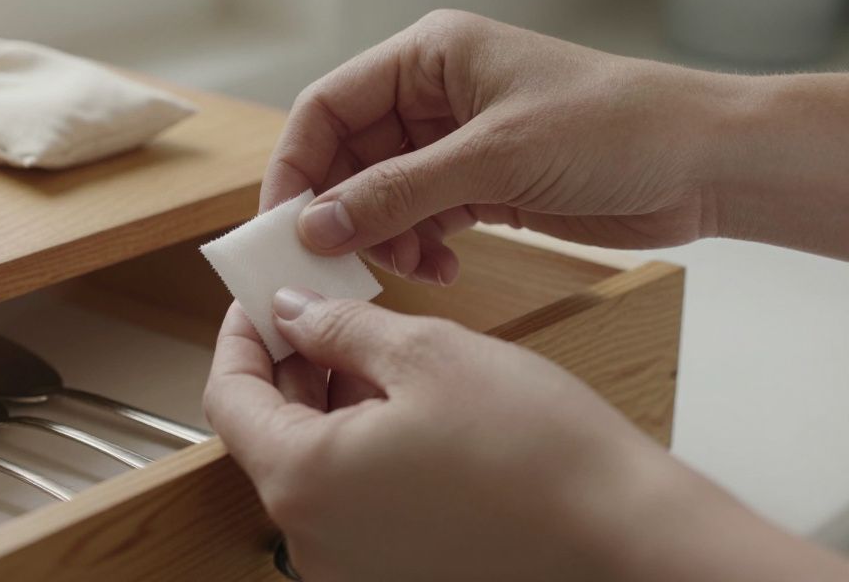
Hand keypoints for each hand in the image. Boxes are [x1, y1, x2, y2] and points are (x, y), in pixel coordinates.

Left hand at [204, 293, 848, 581]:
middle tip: (321, 310)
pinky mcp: (394, 573)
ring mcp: (354, 566)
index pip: (229, 399)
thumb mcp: (426, 353)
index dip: (239, 339)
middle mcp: (314, 539)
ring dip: (326, 403)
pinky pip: (351, 500)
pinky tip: (400, 403)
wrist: (625, 538)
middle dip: (289, 366)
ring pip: (312, 466)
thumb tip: (291, 312)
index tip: (259, 301)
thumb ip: (337, 329)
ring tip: (370, 348)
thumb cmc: (536, 450)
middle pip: (268, 435)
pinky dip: (358, 446)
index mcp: (304, 481)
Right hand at [263, 10, 739, 282]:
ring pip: (381, 195)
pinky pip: (420, 219)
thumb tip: (316, 223)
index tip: (282, 221)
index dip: (297, 163)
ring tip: (406, 267)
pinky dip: (417, 247)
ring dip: (381, 236)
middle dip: (338, 210)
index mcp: (428, 57)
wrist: (703, 164)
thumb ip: (398, 192)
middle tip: (332, 261)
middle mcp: (434, 96)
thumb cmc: (614, 127)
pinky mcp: (482, 187)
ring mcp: (456, 144)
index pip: (329, 106)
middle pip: (348, 155)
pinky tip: (440, 267)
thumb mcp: (494, 157)